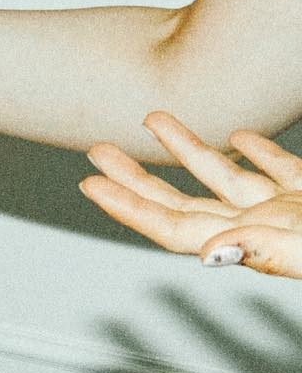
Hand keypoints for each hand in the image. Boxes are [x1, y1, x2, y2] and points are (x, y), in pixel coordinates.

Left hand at [80, 111, 301, 278]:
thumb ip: (266, 251)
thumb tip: (208, 252)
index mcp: (253, 242)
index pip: (172, 226)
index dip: (128, 206)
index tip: (90, 185)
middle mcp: (262, 228)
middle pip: (182, 205)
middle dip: (137, 179)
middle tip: (98, 151)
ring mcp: (287, 211)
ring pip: (226, 177)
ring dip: (188, 149)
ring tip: (153, 120)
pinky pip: (279, 170)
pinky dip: (257, 151)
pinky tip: (239, 137)